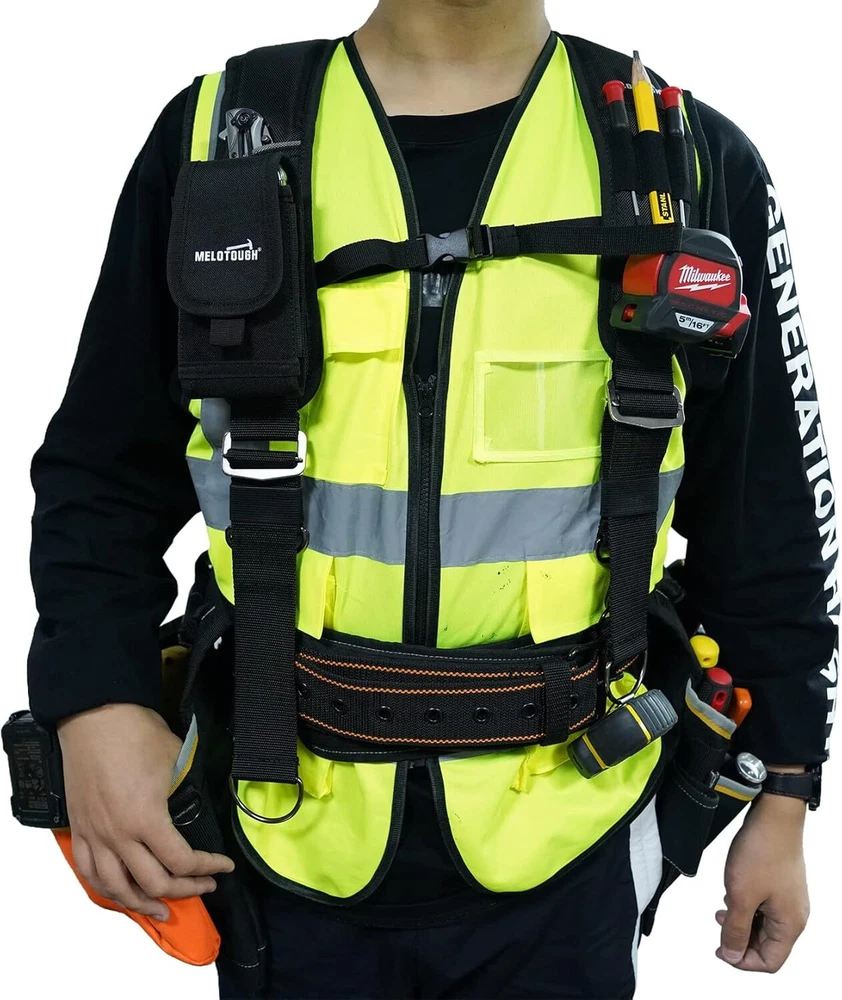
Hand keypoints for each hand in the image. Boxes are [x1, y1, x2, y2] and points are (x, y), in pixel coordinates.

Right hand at [58, 703, 233, 921]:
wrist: (96, 717)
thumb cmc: (136, 734)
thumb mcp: (176, 760)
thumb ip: (188, 789)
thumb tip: (204, 801)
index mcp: (146, 819)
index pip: (181, 861)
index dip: (207, 868)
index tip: (224, 866)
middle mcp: (118, 835)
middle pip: (153, 883)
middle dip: (184, 890)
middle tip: (203, 886)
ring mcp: (95, 835)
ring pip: (115, 888)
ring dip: (141, 904)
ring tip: (161, 909)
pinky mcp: (80, 829)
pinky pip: (88, 872)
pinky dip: (106, 889)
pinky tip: (120, 893)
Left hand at [716, 790, 808, 972]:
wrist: (773, 816)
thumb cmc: (762, 851)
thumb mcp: (740, 896)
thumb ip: (735, 930)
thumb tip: (732, 955)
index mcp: (790, 924)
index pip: (770, 961)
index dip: (743, 960)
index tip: (722, 950)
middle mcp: (794, 914)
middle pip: (767, 945)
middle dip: (741, 939)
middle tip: (719, 928)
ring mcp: (789, 899)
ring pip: (763, 925)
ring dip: (741, 922)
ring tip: (723, 911)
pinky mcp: (781, 885)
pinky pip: (764, 907)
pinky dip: (747, 906)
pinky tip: (733, 895)